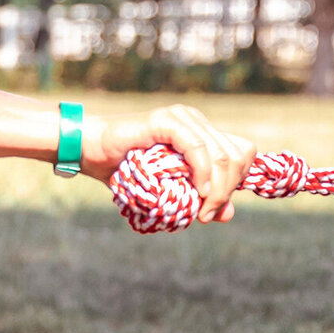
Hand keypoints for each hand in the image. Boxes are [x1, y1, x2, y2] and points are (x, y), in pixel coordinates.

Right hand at [82, 104, 256, 222]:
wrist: (89, 153)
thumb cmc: (128, 172)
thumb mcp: (172, 191)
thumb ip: (202, 199)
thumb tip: (228, 214)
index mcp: (204, 132)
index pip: (244, 152)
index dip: (238, 180)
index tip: (217, 205)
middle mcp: (197, 121)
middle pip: (237, 156)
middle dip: (228, 190)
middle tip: (207, 214)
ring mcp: (183, 118)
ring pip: (222, 155)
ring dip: (217, 189)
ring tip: (202, 211)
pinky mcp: (166, 121)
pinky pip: (198, 148)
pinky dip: (203, 173)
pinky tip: (198, 192)